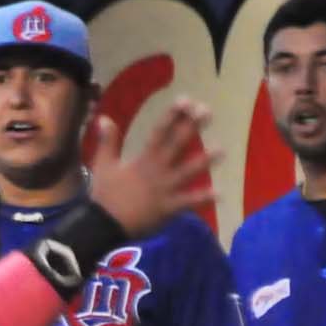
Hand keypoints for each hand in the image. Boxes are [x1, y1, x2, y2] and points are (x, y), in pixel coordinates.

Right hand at [86, 98, 217, 239]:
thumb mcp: (103, 165)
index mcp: (144, 158)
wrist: (104, 225)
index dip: (173, 115)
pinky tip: (220, 194)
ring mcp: (166, 188)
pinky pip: (189, 202)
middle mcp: (158, 169)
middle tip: (208, 112)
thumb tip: (104, 118)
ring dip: (205, 160)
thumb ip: (107, 141)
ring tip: (222, 150)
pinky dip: (204, 198)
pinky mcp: (169, 208)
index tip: (186, 100)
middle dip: (193, 126)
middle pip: (178, 144)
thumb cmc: (104, 196)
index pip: (160, 131)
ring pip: (189, 171)